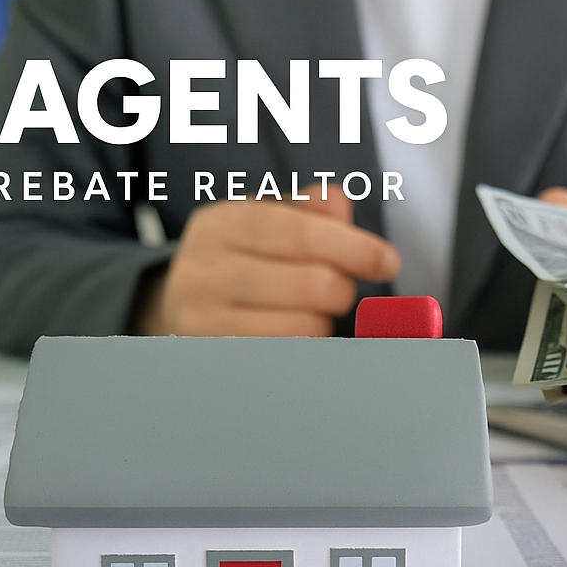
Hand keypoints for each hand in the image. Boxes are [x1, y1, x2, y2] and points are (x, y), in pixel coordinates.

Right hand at [136, 188, 399, 336]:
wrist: (178, 303)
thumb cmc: (240, 257)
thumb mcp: (266, 220)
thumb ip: (309, 210)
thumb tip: (340, 206)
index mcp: (223, 224)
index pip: (300, 233)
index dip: (352, 248)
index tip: (388, 261)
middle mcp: (204, 271)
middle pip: (310, 285)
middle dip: (341, 289)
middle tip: (339, 290)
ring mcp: (202, 320)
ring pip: (302, 329)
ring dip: (323, 324)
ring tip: (309, 313)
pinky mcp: (212, 360)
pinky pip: (284, 360)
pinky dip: (306, 350)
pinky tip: (299, 336)